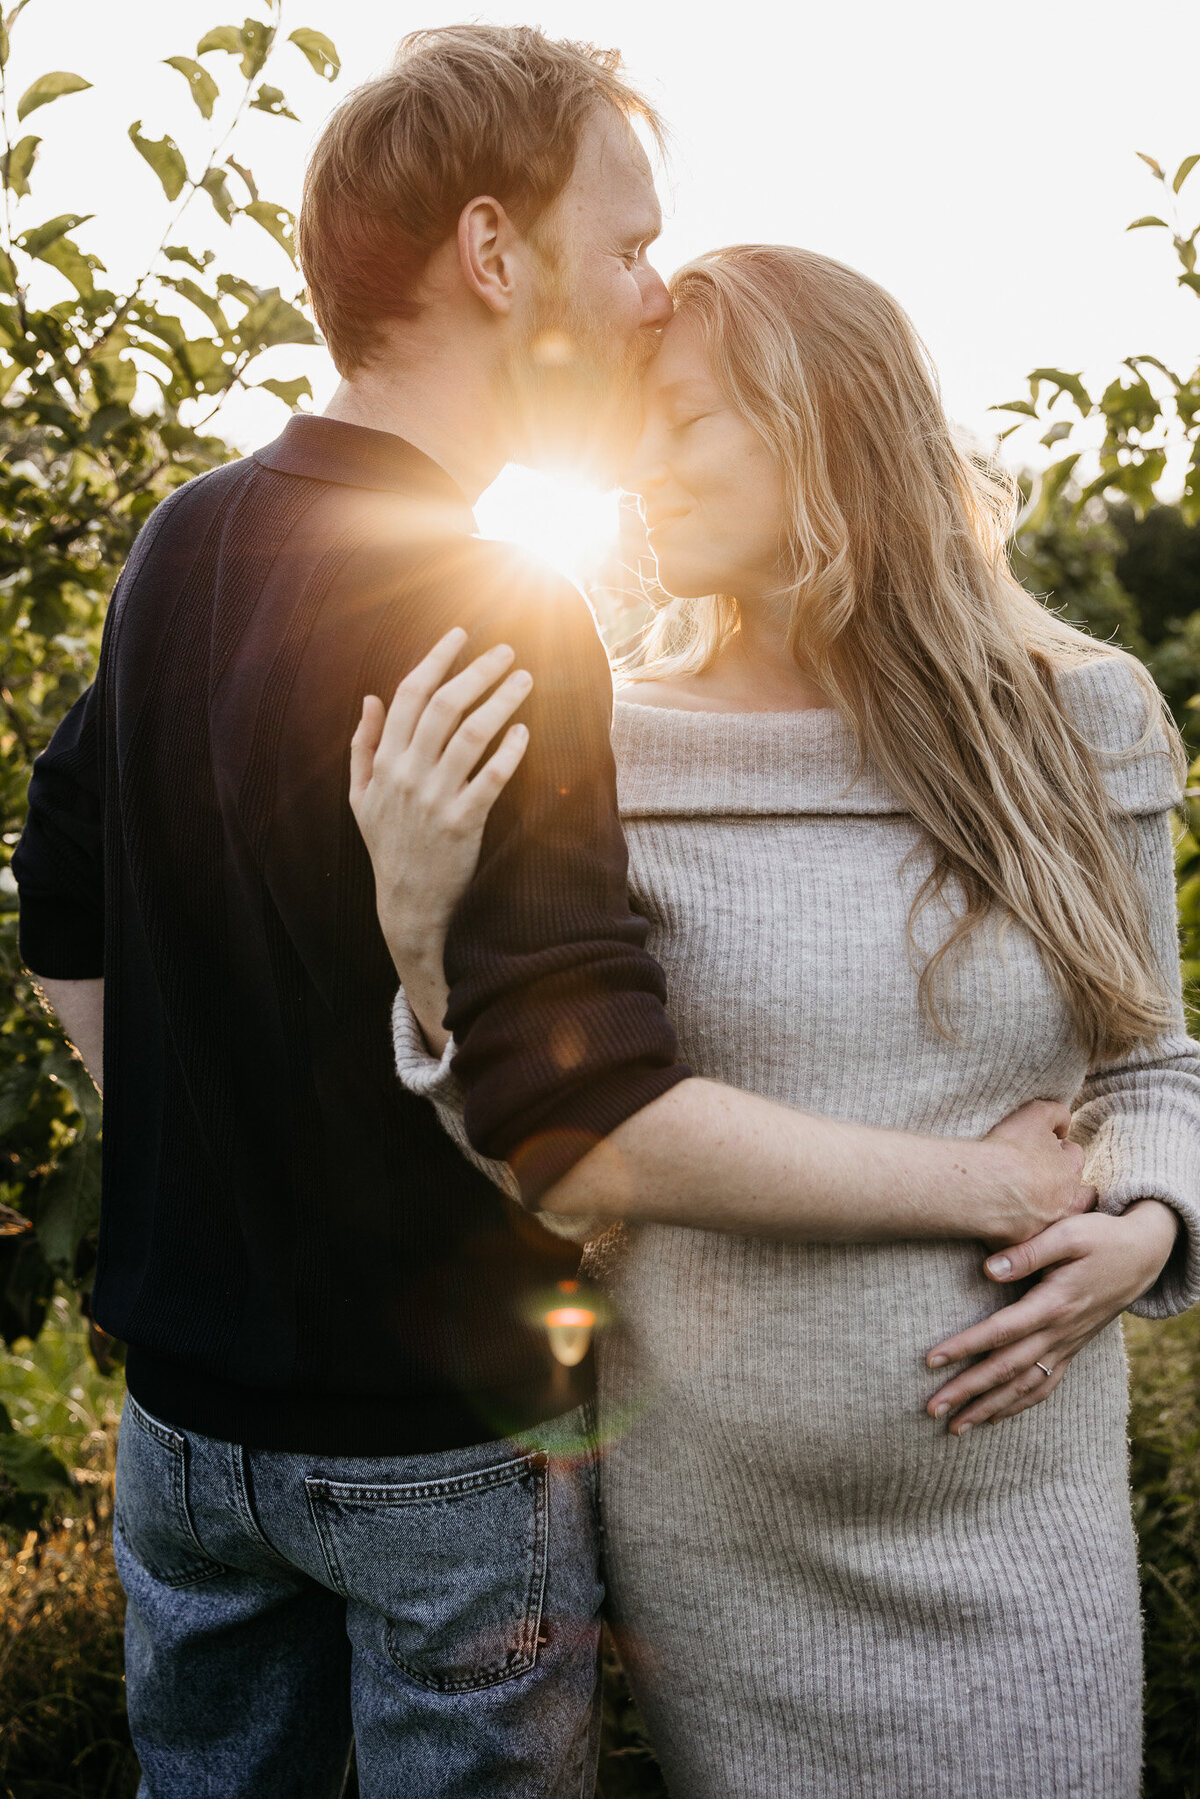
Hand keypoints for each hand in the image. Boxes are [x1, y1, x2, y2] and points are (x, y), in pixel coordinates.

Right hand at [349, 627, 532, 1042]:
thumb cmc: (388, 847)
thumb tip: (370, 699)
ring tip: (525, 679)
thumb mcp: (361, 797)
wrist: (407, 905)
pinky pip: (490, 779)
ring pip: (470, 735)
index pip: (408, 696)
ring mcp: (434, 799)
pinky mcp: (462, 824)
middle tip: (507, 651)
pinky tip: (525, 731)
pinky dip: (508, 752)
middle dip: (476, 671)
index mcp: (384, 762)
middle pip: (443, 706)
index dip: (435, 660)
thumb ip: (363, 747)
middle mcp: (407, 775)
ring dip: (500, 700)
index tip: (460, 635)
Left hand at [924, 1199, 1179, 1435]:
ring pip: (1024, 1387)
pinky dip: (1018, 1405)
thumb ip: (1028, 1252)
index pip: (1002, 1332)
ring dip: (988, 1409)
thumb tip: (989, 1269)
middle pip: (1007, 1369)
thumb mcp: (1068, 1234)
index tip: (931, 1360)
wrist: (1143, 1255)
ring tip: (955, 1428)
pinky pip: (1044, 1385)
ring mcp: (1067, 1345)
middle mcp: (1060, 1332)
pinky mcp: (1072, 1348)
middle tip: (931, 1409)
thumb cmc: (1101, 1237)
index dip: (966, 1347)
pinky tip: (995, 1418)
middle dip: (968, 1392)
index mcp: (1054, 1304)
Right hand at [977, 1101, 1096, 1244]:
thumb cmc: (1009, 1150)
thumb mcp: (1035, 1115)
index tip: (1045, 1152)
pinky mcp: (1022, 1245)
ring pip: (1054, 1223)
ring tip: (1029, 1210)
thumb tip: (1064, 1126)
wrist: (983, 1187)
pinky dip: (1020, 1234)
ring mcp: (1045, 1227)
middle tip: (1044, 1185)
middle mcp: (1065, 1203)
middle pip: (1076, 1198)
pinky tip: (1007, 1227)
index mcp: (1070, 1171)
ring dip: (1047, 1216)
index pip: (1074, 1158)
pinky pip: (1025, 1242)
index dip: (1059, 1153)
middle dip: (1065, 1191)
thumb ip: (1056, 1113)